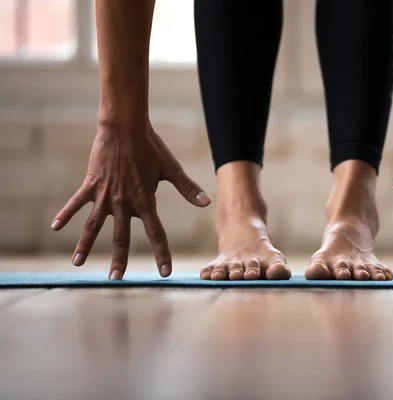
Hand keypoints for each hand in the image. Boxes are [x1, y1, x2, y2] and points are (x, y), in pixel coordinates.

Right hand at [51, 121, 210, 279]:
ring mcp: (105, 195)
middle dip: (119, 259)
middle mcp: (124, 202)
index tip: (165, 272)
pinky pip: (76, 203)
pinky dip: (66, 214)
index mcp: (145, 201)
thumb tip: (207, 202)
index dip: (162, 253)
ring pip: (94, 225)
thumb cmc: (151, 147)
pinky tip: (55, 227)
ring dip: (85, 244)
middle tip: (115, 279)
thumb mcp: (171, 169)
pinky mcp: (91, 185)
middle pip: (122, 236)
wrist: (125, 127)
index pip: (157, 233)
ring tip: (77, 263)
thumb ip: (188, 188)